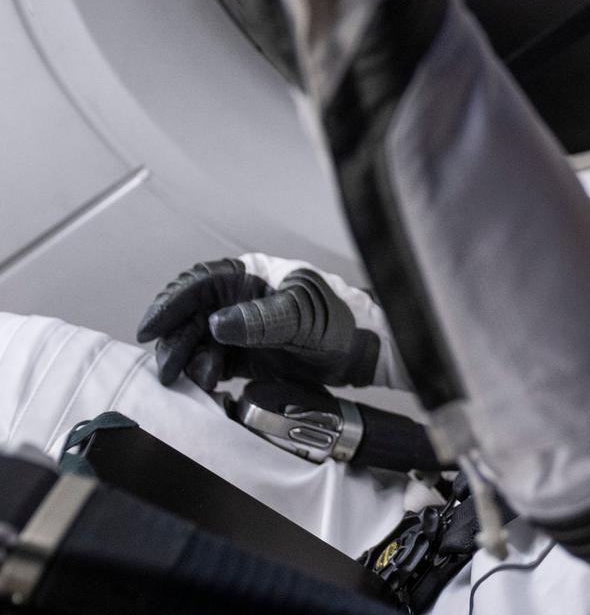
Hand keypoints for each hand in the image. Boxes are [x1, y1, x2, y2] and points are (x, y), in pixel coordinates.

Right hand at [138, 258, 381, 392]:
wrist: (363, 350)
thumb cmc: (340, 318)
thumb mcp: (303, 315)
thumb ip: (262, 319)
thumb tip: (217, 324)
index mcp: (249, 276)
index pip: (197, 285)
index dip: (169, 305)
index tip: (150, 328)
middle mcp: (238, 300)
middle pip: (189, 318)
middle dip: (176, 343)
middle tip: (169, 372)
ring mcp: (240, 328)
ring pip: (196, 344)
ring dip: (190, 363)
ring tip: (202, 382)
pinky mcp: (244, 356)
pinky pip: (211, 364)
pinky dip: (203, 377)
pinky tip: (207, 389)